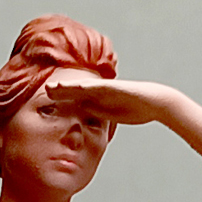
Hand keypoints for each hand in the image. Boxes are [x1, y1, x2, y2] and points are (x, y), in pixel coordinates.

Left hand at [39, 72, 177, 127]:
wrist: (157, 103)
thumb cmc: (136, 109)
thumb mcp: (111, 115)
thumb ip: (97, 112)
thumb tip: (81, 111)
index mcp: (100, 98)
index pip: (77, 97)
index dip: (63, 98)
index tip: (47, 100)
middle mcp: (102, 91)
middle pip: (77, 89)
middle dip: (61, 90)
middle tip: (44, 90)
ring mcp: (108, 88)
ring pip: (84, 86)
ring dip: (69, 86)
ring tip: (54, 86)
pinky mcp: (116, 88)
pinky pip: (99, 87)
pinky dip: (87, 86)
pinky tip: (76, 86)